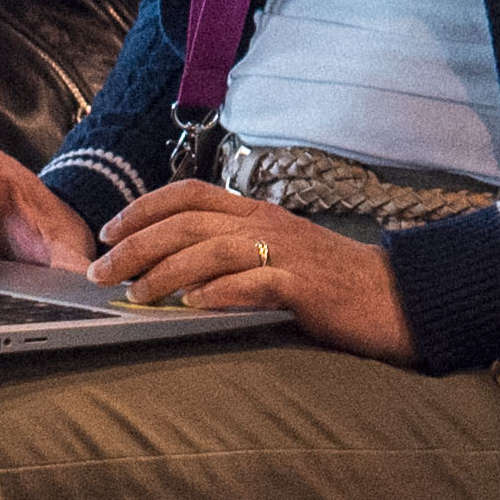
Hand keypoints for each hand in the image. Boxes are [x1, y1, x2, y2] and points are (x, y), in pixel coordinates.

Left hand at [87, 189, 415, 362]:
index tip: (108, 231)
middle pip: (188, 223)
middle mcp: (267, 224)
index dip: (144, 208)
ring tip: (135, 294)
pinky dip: (220, 293)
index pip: (190, 194)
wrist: (398, 298)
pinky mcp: (305, 286)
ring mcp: (287, 252)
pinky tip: (193, 306)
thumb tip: (180, 272)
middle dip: (137, 245)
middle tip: (101, 271)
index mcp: (258, 212)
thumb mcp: (280, 254)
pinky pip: (255, 283)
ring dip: (166, 271)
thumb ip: (236, 253)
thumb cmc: (334, 283)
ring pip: (212, 250)